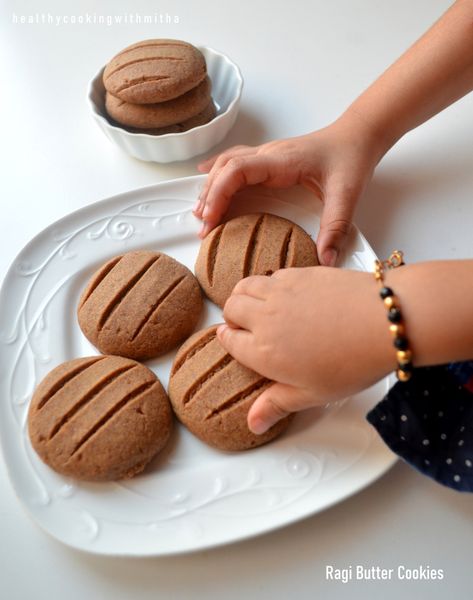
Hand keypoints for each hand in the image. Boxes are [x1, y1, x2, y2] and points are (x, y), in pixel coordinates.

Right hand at [195, 113, 382, 265]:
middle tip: (203, 227)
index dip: (219, 192)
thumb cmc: (351, 157)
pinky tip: (204, 174)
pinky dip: (218, 171)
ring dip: (211, 186)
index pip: (238, 170)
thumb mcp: (347, 194)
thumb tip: (325, 260)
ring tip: (201, 213)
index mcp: (281, 161)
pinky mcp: (270, 160)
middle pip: (225, 169)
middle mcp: (269, 155)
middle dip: (210, 196)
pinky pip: (236, 161)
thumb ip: (336, 228)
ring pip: (227, 164)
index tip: (211, 218)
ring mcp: (268, 156)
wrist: (358, 135)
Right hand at [217, 267, 393, 433]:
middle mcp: (264, 318)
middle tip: (245, 324)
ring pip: (245, 285)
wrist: (382, 322)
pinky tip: (286, 293)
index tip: (233, 339)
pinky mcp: (299, 273)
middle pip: (231, 308)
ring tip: (258, 304)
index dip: (228, 340)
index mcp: (263, 352)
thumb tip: (253, 423)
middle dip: (233, 316)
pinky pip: (271, 274)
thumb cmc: (351, 362)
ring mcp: (280, 291)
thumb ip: (276, 405)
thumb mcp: (312, 394)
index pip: (229, 341)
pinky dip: (269, 282)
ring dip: (244, 294)